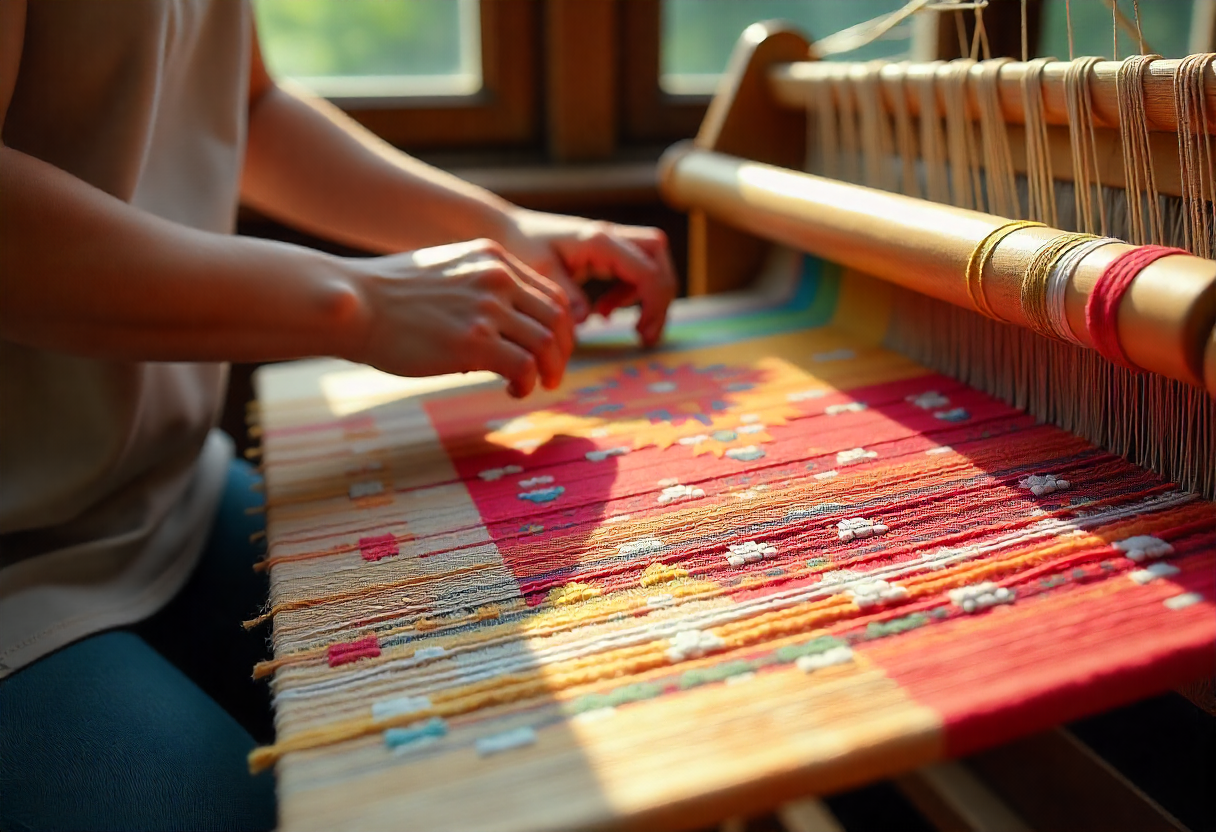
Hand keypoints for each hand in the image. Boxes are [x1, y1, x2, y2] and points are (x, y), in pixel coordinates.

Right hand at [346, 239, 572, 396]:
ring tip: (534, 386)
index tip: (551, 350)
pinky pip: (524, 367)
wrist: (354, 305)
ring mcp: (487, 309)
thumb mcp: (445, 274)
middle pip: (557, 319)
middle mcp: (496, 277)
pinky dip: (527, 384)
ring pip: (547, 343)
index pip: (551, 294)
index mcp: (492, 258)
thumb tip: (501, 333)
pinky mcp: (474, 342)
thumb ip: (478, 290)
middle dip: (562, 352)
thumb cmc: (390, 298)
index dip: (559, 328)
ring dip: (548, 371)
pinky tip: (512, 391)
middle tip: (552, 375)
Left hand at [499, 208, 677, 347]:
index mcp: (599, 241)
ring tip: (630, 326)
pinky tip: (603, 311)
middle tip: (646, 334)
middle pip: (658, 258)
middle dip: (661, 296)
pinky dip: (629, 294)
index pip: (647, 270)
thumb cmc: (520, 246)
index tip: (641, 334)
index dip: (654, 304)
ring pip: (651, 262)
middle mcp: (610, 236)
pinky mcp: (605, 252)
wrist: (506, 229)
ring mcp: (610, 242)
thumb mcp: (539, 272)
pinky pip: (634, 270)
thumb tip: (585, 319)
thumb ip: (565, 293)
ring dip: (647, 296)